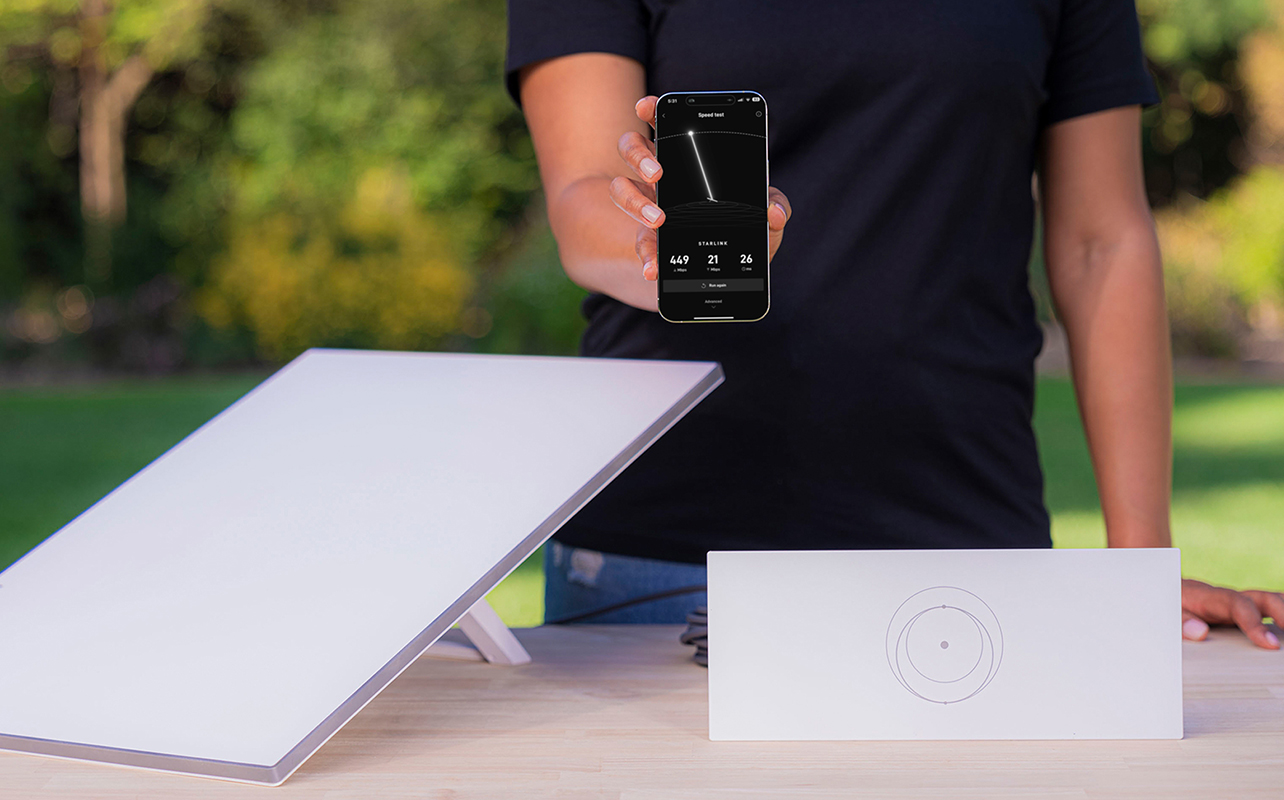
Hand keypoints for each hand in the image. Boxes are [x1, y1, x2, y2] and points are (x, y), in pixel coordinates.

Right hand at [609, 95, 791, 281]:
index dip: (650, 110)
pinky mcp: (649, 240)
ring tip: (658, 218)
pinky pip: (638, 242)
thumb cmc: (746, 229)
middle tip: (659, 173)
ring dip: (633, 201)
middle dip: (639, 156)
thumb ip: (776, 207)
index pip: (661, 124)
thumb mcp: (768, 217)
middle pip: (631, 148)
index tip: (647, 106)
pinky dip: (645, 256)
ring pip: (621, 189)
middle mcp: (661, 176)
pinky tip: (654, 267)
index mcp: (687, 158)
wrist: (730, 269)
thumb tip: (774, 211)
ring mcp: (650, 206)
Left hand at [1181, 578, 1282, 648]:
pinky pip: (1272, 610)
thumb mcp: (1171, 611)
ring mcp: (1244, 603)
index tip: (1270, 645)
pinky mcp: (1249, 611)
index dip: (1256, 624)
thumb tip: (1199, 632)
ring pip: (1273, 602)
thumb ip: (1182, 621)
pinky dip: (1282, 616)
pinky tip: (1283, 633)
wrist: (1173, 591)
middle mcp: (1234, 598)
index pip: (1240, 606)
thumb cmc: (1174, 603)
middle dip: (1283, 615)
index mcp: (1215, 598)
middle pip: (1266, 599)